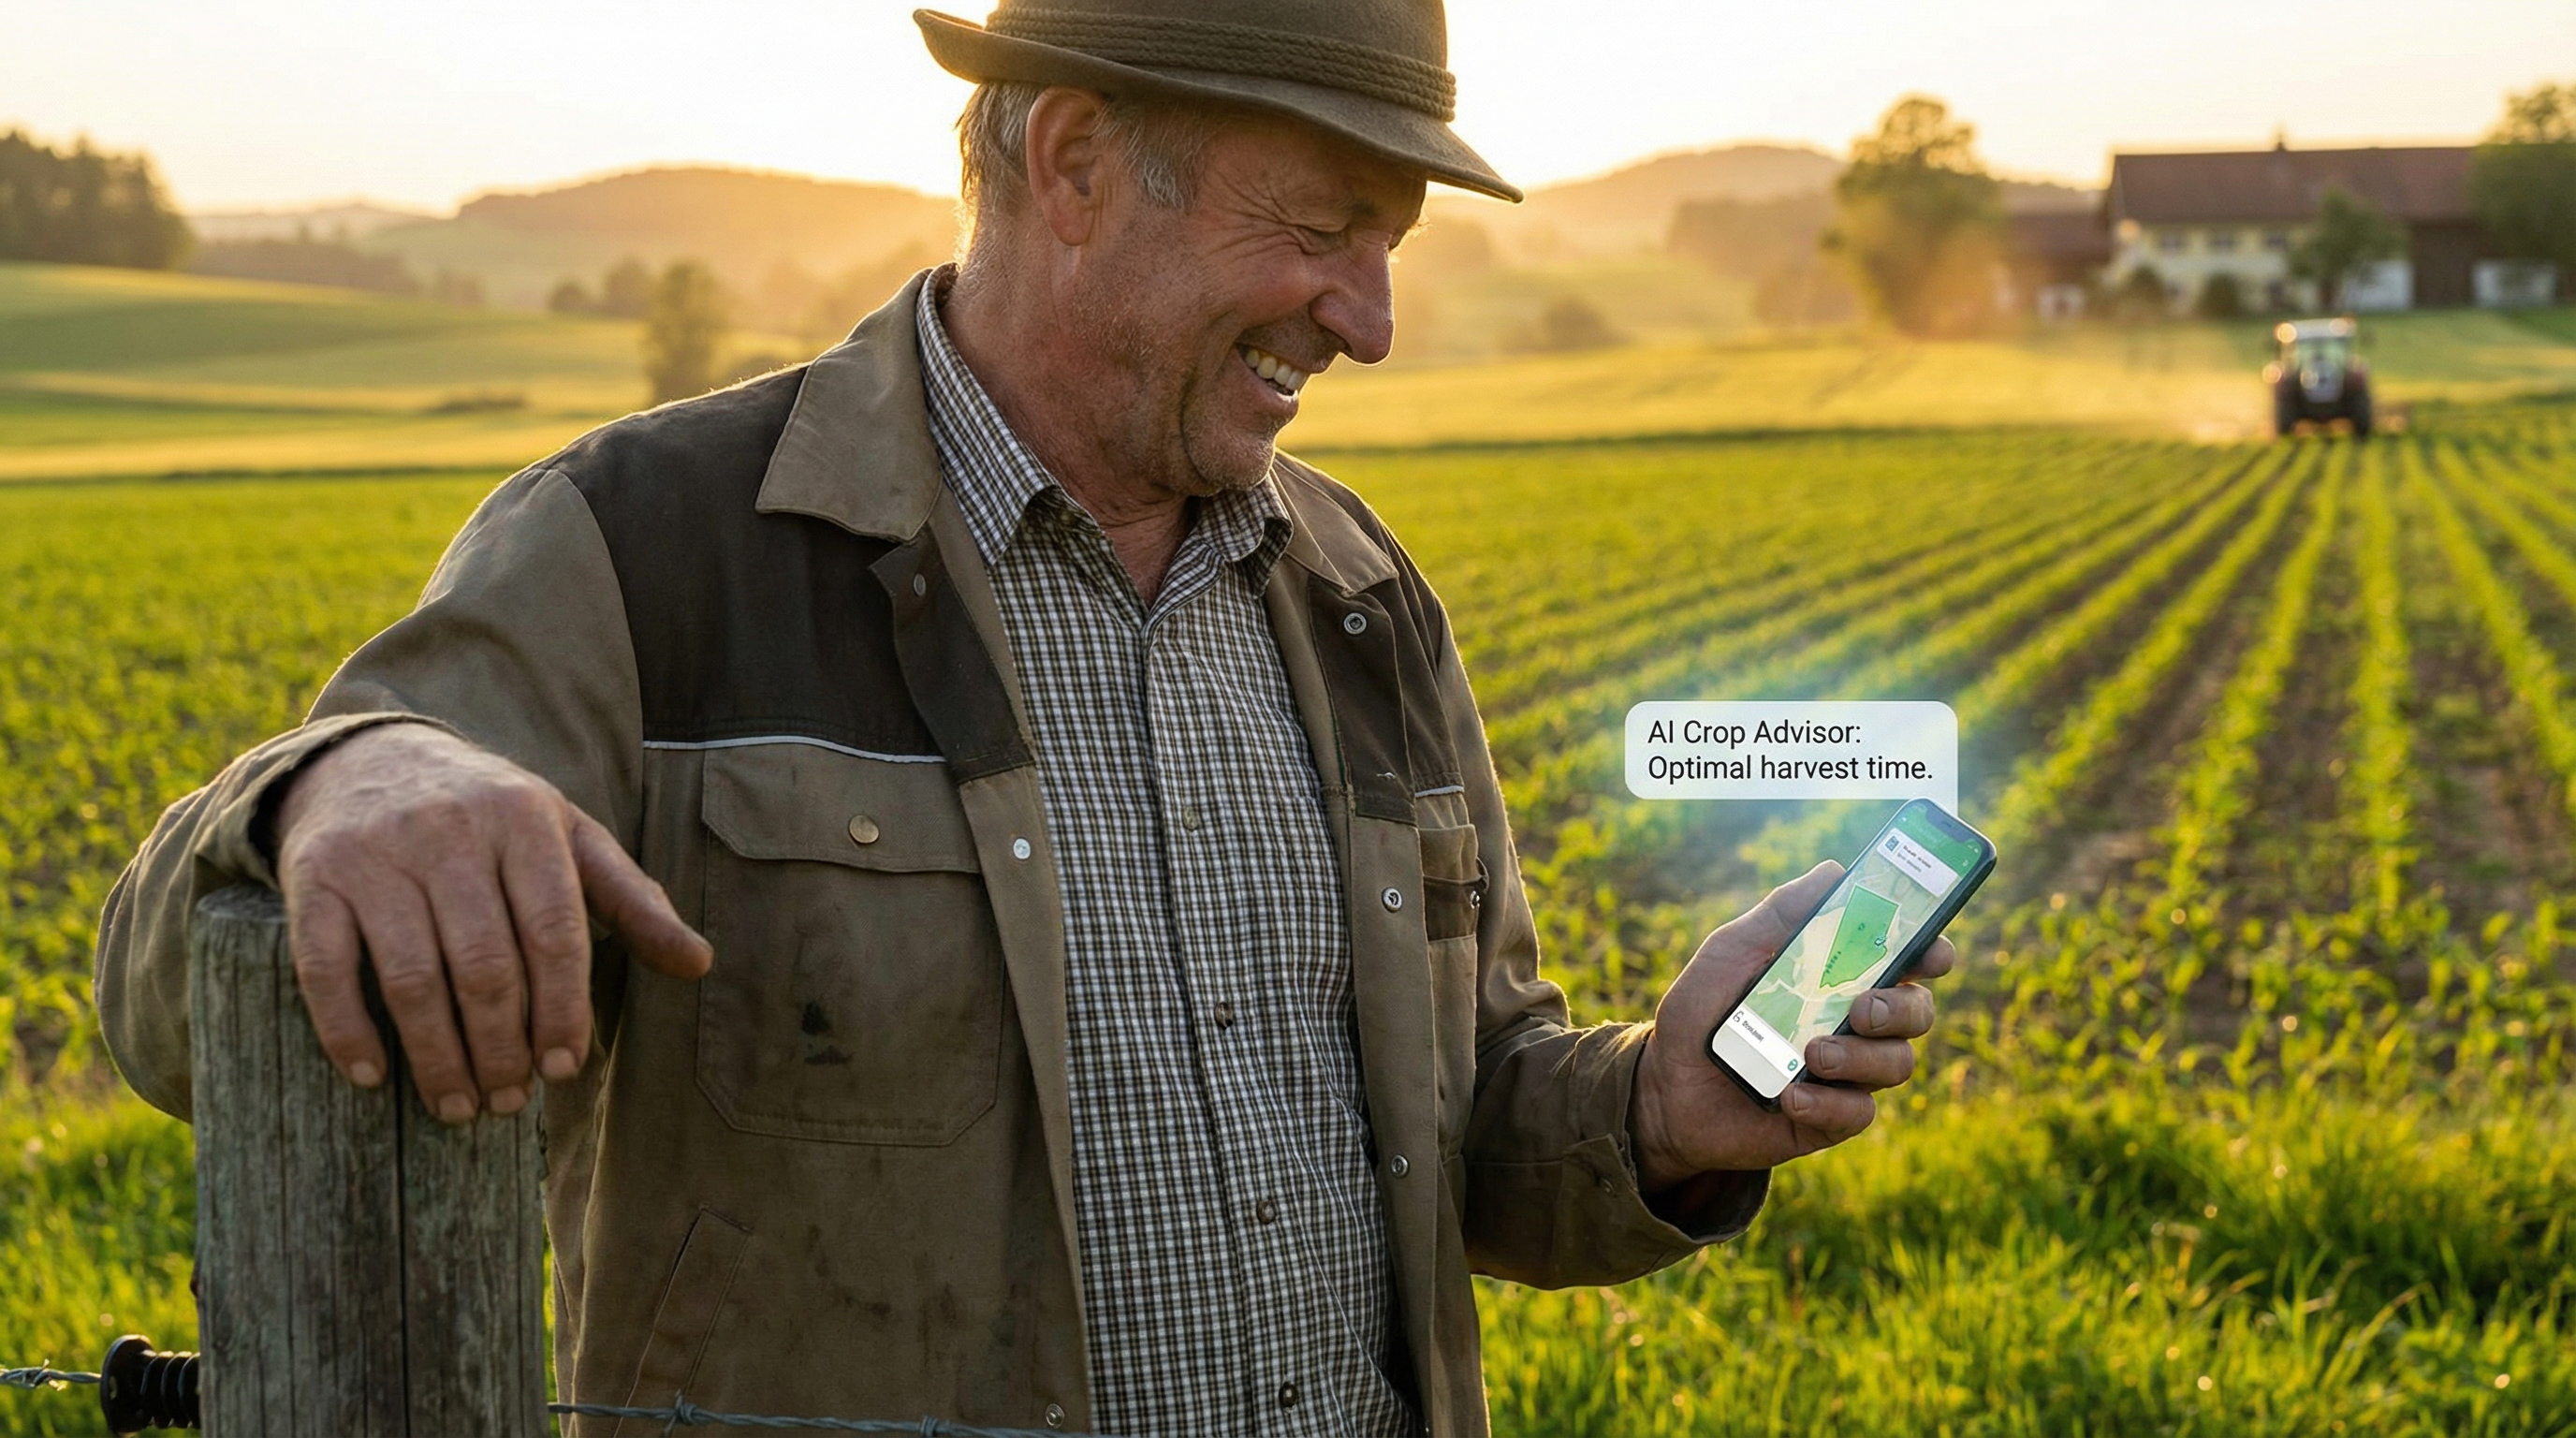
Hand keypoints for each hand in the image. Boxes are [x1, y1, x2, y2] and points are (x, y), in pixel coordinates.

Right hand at [272, 724, 712, 1122]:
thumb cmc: (490, 817)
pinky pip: (325, 968)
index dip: (563, 1010)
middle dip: (502, 1047)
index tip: (564, 1068)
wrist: (370, 758)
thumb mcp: (568, 838)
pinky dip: (348, 1031)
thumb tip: (700, 964)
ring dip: (438, 1056)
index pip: (554, 932)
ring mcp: (376, 855)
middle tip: (509, 1101)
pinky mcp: (313, 877)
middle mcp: (450, 832)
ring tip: (458, 1105)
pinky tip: (373, 1076)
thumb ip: (632, 901)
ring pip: (412, 977)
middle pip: (485, 965)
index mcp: (525, 820)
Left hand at [1628, 862, 1953, 1192]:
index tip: (1931, 952)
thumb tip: (1833, 872)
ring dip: (1861, 1058)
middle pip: (1917, 1012)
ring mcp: (1847, 1072)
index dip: (1931, 952)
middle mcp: (1855, 1024)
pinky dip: (1828, 1103)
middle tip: (1863, 1009)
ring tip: (1812, 1055)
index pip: (1908, 960)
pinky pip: (1858, 1113)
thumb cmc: (1702, 1013)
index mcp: (1841, 977)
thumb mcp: (1730, 953)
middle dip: (1902, 1008)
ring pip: (1897, 1063)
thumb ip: (1779, 915)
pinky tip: (1791, 1096)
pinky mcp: (1831, 1118)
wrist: (1666, 1088)